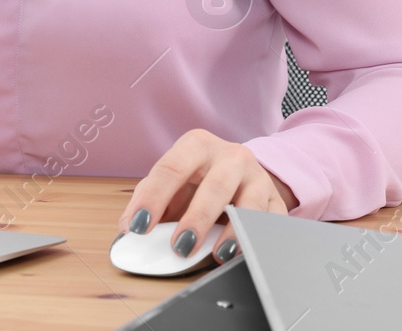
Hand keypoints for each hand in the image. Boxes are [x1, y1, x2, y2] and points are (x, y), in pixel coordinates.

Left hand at [115, 129, 296, 264]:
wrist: (242, 175)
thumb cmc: (199, 180)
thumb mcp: (172, 183)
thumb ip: (147, 202)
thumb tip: (126, 229)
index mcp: (196, 146)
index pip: (171, 168)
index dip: (153, 198)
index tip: (139, 226)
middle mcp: (230, 156)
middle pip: (214, 185)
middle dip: (197, 218)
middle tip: (180, 246)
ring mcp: (257, 177)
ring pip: (249, 204)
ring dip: (233, 232)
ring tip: (217, 255)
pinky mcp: (275, 200)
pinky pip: (271, 223)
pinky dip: (258, 240)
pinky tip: (244, 255)